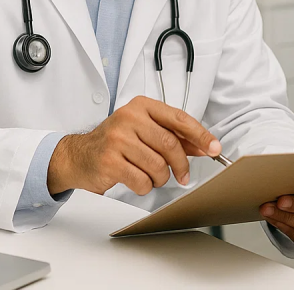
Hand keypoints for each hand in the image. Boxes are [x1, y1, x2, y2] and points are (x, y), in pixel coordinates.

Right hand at [47, 96, 219, 195]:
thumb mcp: (145, 131)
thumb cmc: (116, 143)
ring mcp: (117, 139)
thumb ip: (174, 136)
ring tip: (153, 177)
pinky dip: (145, 186)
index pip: (179, 119)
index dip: (200, 135)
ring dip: (161, 178)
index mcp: (141, 106)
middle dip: (181, 164)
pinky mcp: (109, 161)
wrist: (79, 156)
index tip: (214, 149)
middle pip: (170, 144)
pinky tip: (137, 181)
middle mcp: (129, 118)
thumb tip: (204, 146)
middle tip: (183, 176)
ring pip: (157, 165)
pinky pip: (141, 180)